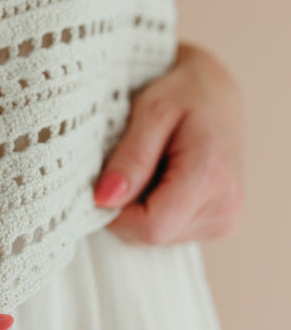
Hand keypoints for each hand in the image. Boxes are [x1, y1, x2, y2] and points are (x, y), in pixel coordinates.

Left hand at [93, 41, 243, 244]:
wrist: (217, 92)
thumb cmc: (184, 93)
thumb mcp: (151, 111)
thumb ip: (130, 158)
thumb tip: (104, 200)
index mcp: (209, 177)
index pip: (151, 227)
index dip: (117, 213)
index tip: (106, 181)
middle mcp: (224, 206)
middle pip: (152, 235)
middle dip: (128, 207)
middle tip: (133, 163)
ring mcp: (226, 217)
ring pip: (159, 237)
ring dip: (143, 206)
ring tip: (154, 165)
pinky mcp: (221, 222)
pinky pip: (171, 231)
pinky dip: (158, 207)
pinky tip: (166, 177)